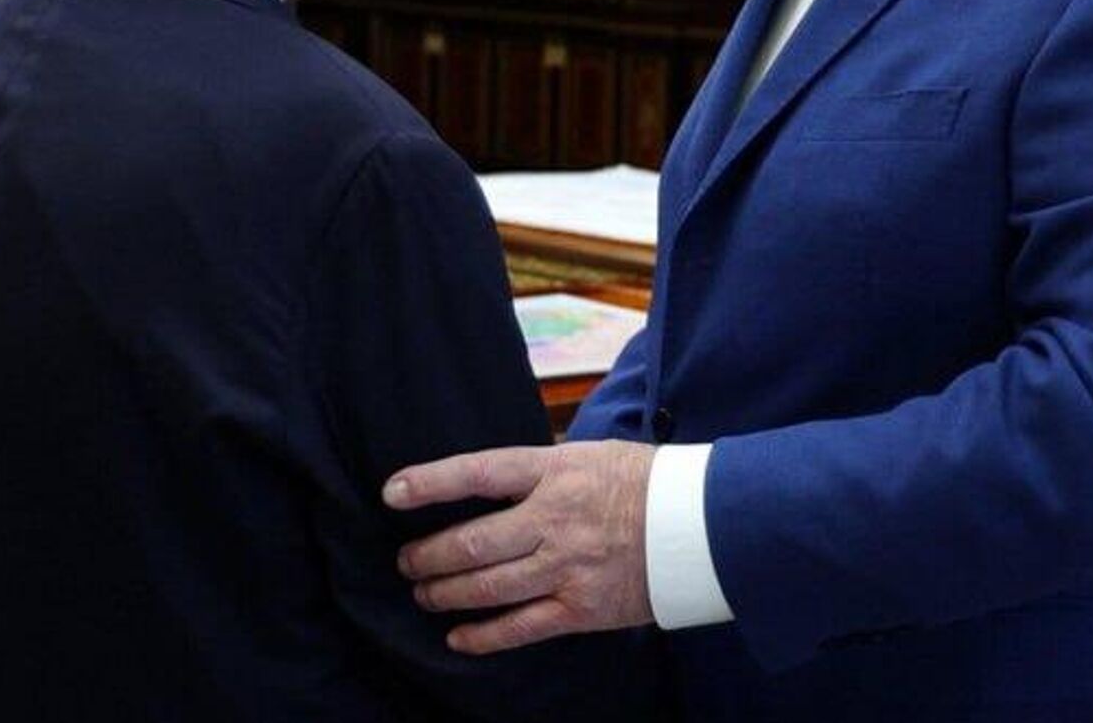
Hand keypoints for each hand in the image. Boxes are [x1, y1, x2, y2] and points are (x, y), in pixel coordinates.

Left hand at [384, 440, 656, 652]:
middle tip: (406, 561)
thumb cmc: (644, 482)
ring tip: (424, 592)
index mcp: (555, 472)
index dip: (431, 482)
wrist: (700, 525)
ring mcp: (567, 567)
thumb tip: (496, 476)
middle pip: (473, 541)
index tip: (392, 492)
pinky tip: (457, 637)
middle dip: (429, 555)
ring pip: (488, 587)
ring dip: (446, 593)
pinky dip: (482, 636)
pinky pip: (520, 628)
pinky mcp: (581, 608)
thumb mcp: (590, 455)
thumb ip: (541, 468)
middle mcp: (555, 519)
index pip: (479, 473)